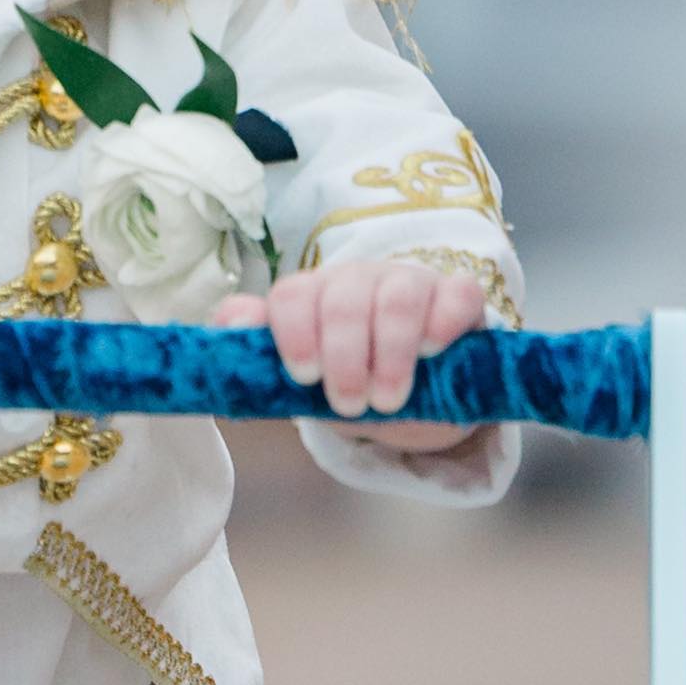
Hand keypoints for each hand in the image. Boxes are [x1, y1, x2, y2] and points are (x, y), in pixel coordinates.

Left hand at [213, 256, 489, 447]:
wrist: (413, 391)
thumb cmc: (345, 376)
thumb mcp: (299, 375)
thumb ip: (255, 349)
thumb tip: (229, 326)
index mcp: (312, 295)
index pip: (293, 296)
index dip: (294, 334)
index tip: (304, 377)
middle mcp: (358, 280)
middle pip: (344, 299)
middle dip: (344, 356)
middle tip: (348, 404)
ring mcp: (409, 283)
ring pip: (398, 297)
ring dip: (390, 353)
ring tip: (387, 399)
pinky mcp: (457, 296)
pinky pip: (456, 294)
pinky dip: (443, 322)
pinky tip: (433, 351)